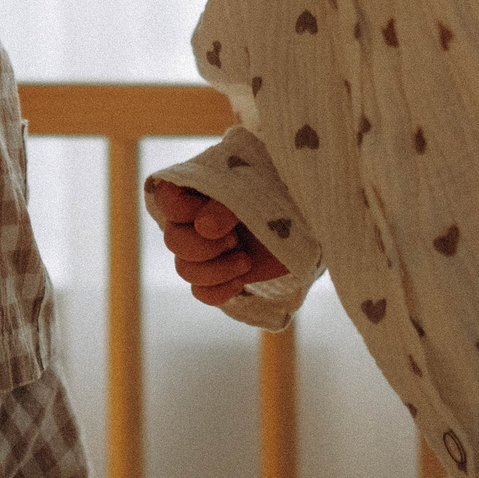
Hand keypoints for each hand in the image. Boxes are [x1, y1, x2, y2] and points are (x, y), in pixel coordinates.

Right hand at [149, 178, 288, 306]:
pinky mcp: (219, 273)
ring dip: (216, 270)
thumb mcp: (257, 191)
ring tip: (246, 261)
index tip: (221, 209)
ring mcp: (205, 247)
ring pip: (184, 270)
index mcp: (199, 186)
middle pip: (173, 241)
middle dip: (204, 247)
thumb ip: (227, 204)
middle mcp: (194, 217)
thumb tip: (203, 227)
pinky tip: (241, 281)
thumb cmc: (283, 193)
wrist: (311, 221)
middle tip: (236, 239)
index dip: (186, 212)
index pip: (167, 200)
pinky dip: (219, 291)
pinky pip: (200, 292)